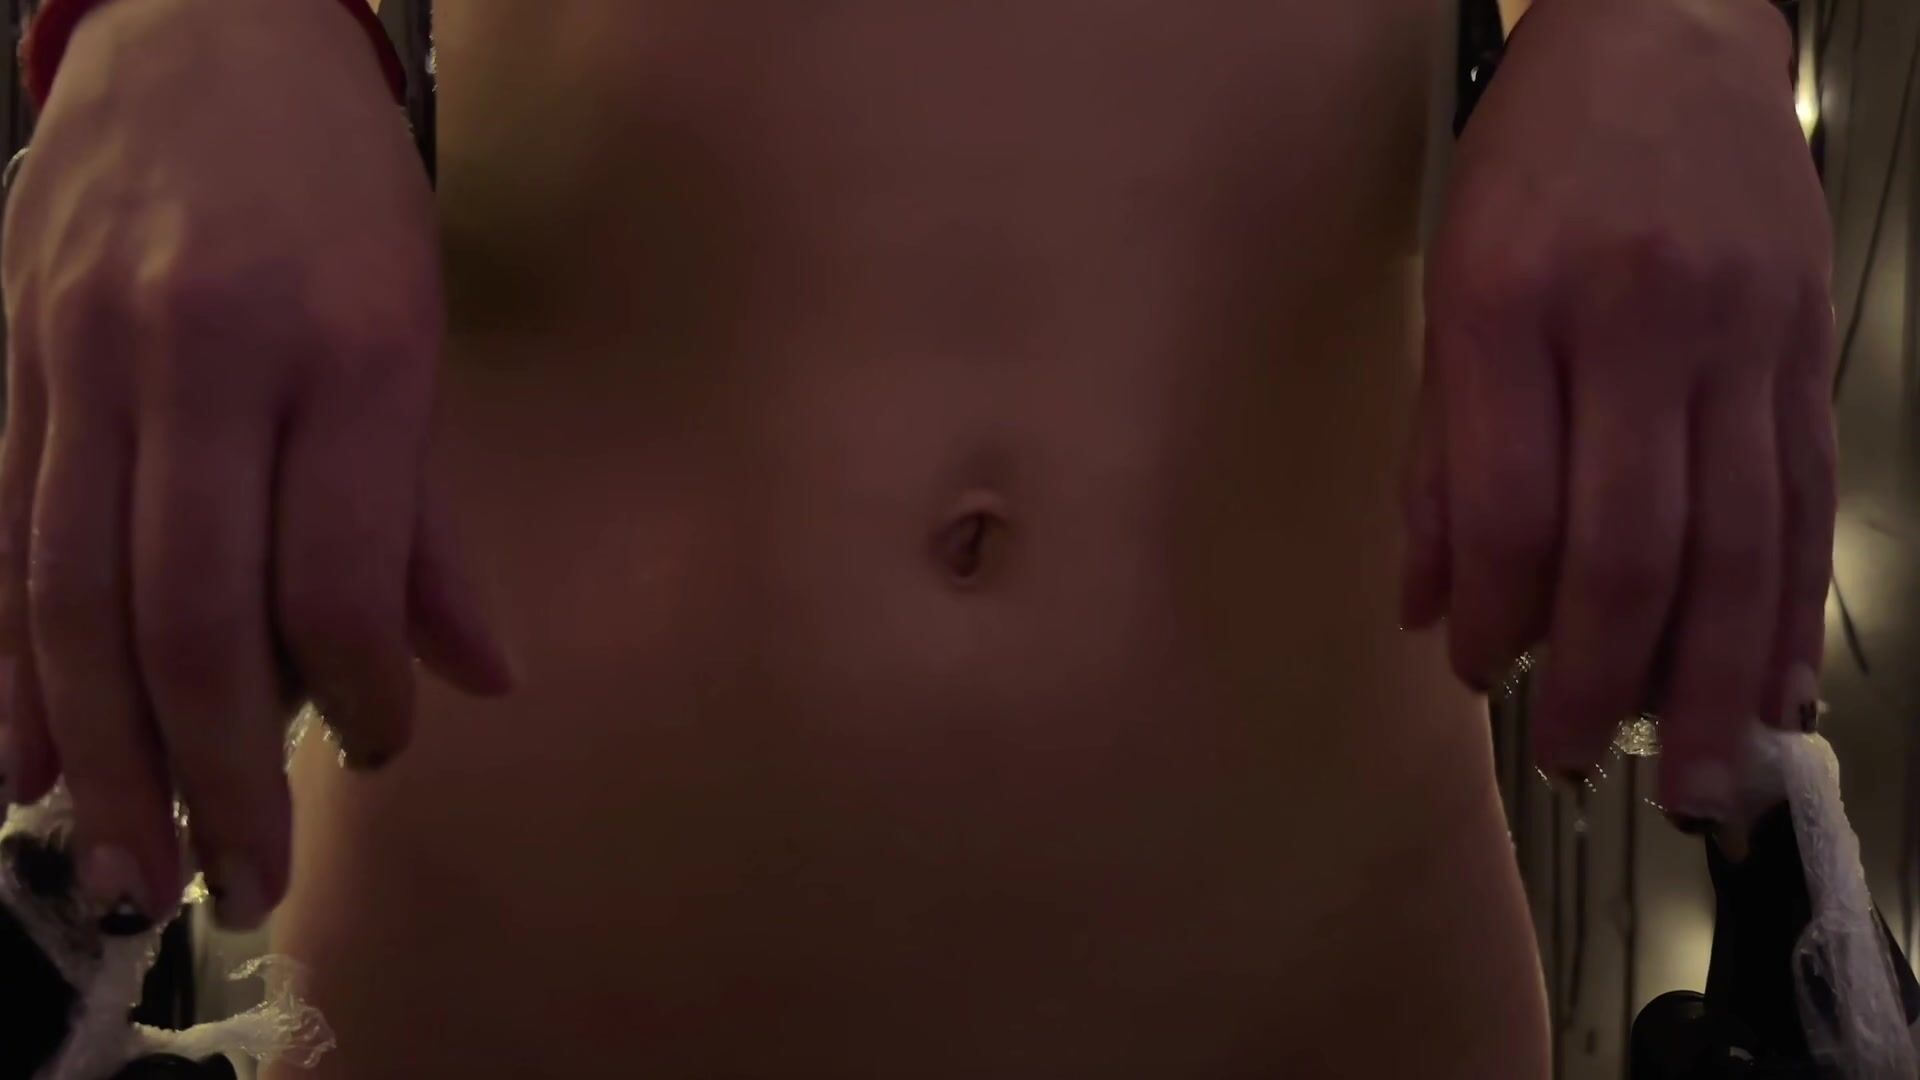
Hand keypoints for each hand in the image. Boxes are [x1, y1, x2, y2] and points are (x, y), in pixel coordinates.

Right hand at [0, 0, 510, 929]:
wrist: (204, 25)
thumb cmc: (342, 188)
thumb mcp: (422, 325)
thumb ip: (428, 516)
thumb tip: (479, 677)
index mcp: (350, 354)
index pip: (336, 580)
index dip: (355, 699)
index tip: (375, 755)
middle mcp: (207, 361)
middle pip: (192, 615)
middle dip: (211, 776)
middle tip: (237, 890)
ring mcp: (88, 360)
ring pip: (73, 595)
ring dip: (99, 754)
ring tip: (130, 870)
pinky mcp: (14, 363)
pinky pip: (1, 538)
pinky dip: (10, 666)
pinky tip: (19, 763)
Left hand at [1402, 0, 1833, 818]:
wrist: (1666, 32)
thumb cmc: (1535, 161)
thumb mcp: (1448, 286)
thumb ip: (1437, 455)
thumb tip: (1430, 605)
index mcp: (1517, 306)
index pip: (1514, 506)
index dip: (1498, 616)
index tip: (1480, 676)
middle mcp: (1640, 324)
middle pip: (1637, 544)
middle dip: (1604, 677)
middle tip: (1575, 759)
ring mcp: (1742, 336)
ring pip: (1740, 542)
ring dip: (1715, 678)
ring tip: (1692, 776)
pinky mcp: (1804, 346)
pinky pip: (1803, 501)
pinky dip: (1789, 607)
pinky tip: (1773, 683)